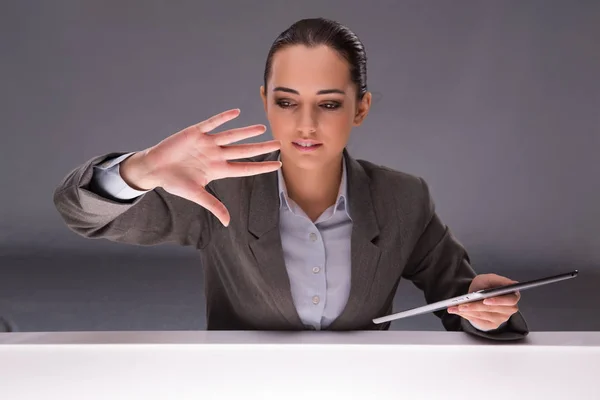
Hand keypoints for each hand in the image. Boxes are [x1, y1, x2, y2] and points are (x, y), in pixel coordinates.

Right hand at [120, 108, 280, 225]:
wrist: (154, 168)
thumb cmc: (174, 182)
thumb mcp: (195, 194)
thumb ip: (213, 205)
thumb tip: (227, 222)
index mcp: (218, 169)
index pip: (245, 168)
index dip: (261, 167)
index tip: (278, 165)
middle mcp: (216, 155)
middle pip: (243, 150)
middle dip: (261, 148)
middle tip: (278, 143)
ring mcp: (207, 143)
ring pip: (231, 135)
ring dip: (246, 132)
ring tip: (262, 128)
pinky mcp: (195, 132)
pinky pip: (211, 123)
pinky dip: (223, 118)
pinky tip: (235, 113)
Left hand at [447, 274, 520, 330]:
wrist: (478, 294)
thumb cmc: (486, 286)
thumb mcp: (490, 278)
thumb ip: (499, 280)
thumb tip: (512, 284)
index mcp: (512, 296)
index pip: (509, 300)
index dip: (498, 301)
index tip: (485, 300)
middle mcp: (509, 309)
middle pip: (491, 309)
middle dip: (475, 306)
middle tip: (462, 305)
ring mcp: (501, 318)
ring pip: (483, 315)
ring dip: (467, 311)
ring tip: (455, 307)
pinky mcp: (492, 324)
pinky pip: (478, 321)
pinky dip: (467, 315)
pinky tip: (458, 311)